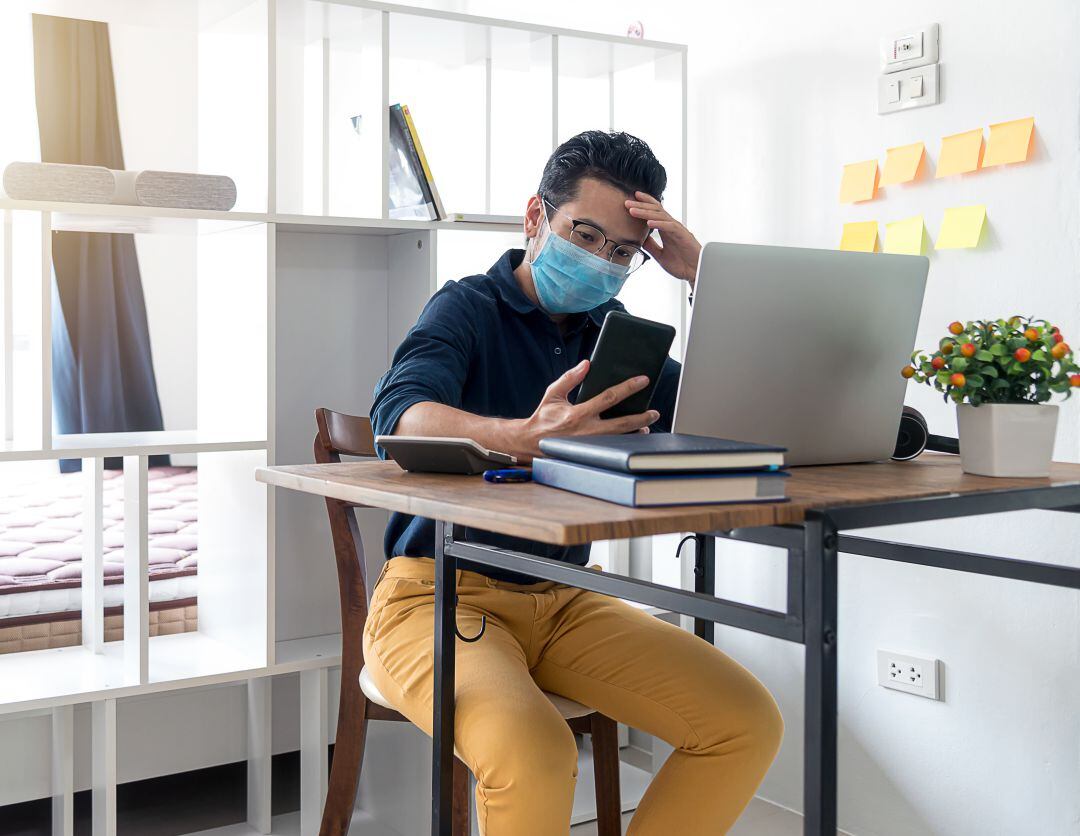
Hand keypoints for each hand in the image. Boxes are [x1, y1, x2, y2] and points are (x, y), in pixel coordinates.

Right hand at [517, 360, 658, 460]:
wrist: (531, 443)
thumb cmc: (543, 417)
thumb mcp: (553, 394)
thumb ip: (569, 378)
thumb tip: (587, 364)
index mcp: (578, 413)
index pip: (609, 397)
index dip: (628, 388)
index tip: (643, 380)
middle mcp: (586, 431)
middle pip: (621, 423)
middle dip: (641, 417)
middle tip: (654, 412)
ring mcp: (590, 445)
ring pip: (620, 439)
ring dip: (635, 432)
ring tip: (646, 425)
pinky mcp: (589, 453)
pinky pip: (612, 448)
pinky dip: (625, 442)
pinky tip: (633, 438)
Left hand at [625, 191, 701, 286]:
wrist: (695, 273)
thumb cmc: (681, 264)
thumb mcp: (660, 255)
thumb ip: (651, 246)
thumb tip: (640, 239)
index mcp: (666, 229)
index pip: (654, 212)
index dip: (644, 204)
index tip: (631, 200)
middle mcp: (671, 226)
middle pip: (655, 210)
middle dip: (640, 205)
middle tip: (626, 202)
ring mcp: (677, 229)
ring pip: (660, 216)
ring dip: (645, 212)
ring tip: (632, 210)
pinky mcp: (682, 235)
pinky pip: (669, 227)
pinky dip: (658, 224)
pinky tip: (648, 223)